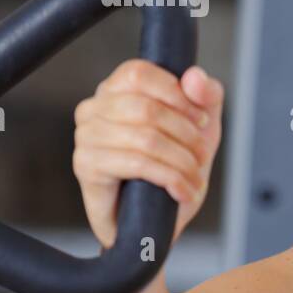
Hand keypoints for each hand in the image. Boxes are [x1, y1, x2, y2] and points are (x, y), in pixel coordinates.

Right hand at [72, 60, 224, 249]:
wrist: (158, 219)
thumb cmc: (175, 165)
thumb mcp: (203, 126)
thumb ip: (207, 95)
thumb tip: (194, 76)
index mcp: (115, 89)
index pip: (139, 73)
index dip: (178, 95)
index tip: (202, 119)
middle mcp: (93, 109)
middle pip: (147, 109)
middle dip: (187, 135)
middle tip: (202, 155)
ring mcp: (85, 138)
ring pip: (146, 139)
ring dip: (183, 162)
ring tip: (195, 178)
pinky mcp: (86, 167)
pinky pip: (137, 164)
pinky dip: (171, 179)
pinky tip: (183, 191)